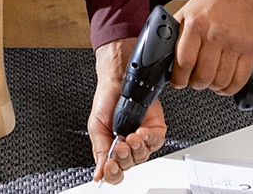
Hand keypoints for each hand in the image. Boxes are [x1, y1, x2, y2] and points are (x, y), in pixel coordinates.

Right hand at [88, 38, 166, 184]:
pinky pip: (156, 141)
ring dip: (137, 148)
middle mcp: (128, 146)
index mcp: (112, 149)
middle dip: (125, 157)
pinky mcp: (155, 130)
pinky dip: (149, 138)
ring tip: (131, 137)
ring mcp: (142, 139)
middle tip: (120, 146)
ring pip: (144, 154)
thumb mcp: (96, 127)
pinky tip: (142, 132)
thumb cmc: (106, 101)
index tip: (110, 166)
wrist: (117, 80)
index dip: (114, 173)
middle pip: (130, 164)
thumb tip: (98, 173)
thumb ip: (99, 151)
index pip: (115, 171)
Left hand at [171, 0, 252, 94]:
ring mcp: (234, 43)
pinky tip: (223, 85)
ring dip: (212, 87)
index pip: (185, 62)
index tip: (178, 82)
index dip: (179, 79)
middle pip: (203, 76)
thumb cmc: (211, 3)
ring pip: (221, 81)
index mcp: (196, 25)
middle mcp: (215, 35)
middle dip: (195, 84)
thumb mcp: (186, 13)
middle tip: (194, 81)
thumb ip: (175, 34)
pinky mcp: (250, 49)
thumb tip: (162, 56)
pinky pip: (240, 79)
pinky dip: (230, 89)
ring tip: (209, 81)